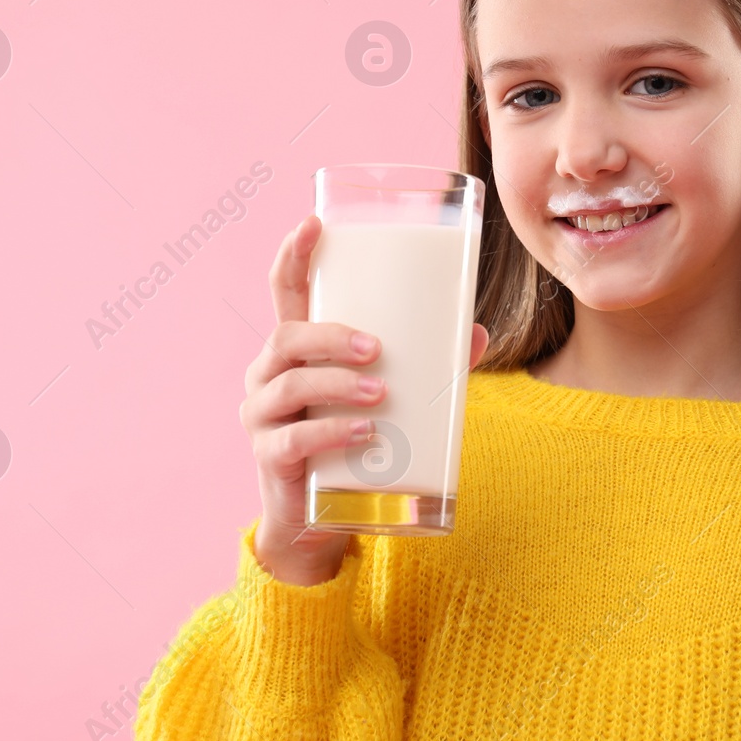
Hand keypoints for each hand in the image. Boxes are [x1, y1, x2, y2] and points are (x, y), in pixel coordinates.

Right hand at [241, 213, 489, 585]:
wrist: (321, 516)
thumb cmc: (354, 437)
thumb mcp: (388, 394)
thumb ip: (427, 362)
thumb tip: (477, 331)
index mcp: (296, 347)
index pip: (285, 290)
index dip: (294, 255)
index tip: (312, 224)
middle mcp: (269, 373)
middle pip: (286, 336)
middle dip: (330, 335)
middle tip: (377, 349)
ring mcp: (263, 415)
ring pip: (288, 384)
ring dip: (336, 384)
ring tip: (380, 394)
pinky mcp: (270, 457)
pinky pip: (294, 439)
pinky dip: (331, 432)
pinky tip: (365, 432)